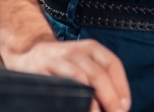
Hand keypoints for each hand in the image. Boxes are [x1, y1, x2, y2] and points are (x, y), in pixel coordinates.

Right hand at [3, 37, 130, 111]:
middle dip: (110, 98)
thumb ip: (99, 79)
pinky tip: (75, 106)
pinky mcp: (43, 70)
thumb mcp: (83, 63)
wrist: (28, 51)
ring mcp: (60, 60)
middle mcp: (78, 51)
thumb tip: (117, 105)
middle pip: (99, 74)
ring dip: (92, 100)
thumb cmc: (63, 64)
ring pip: (81, 78)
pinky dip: (71, 97)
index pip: (113, 65)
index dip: (121, 87)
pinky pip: (60, 84)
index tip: (124, 106)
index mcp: (92, 49)